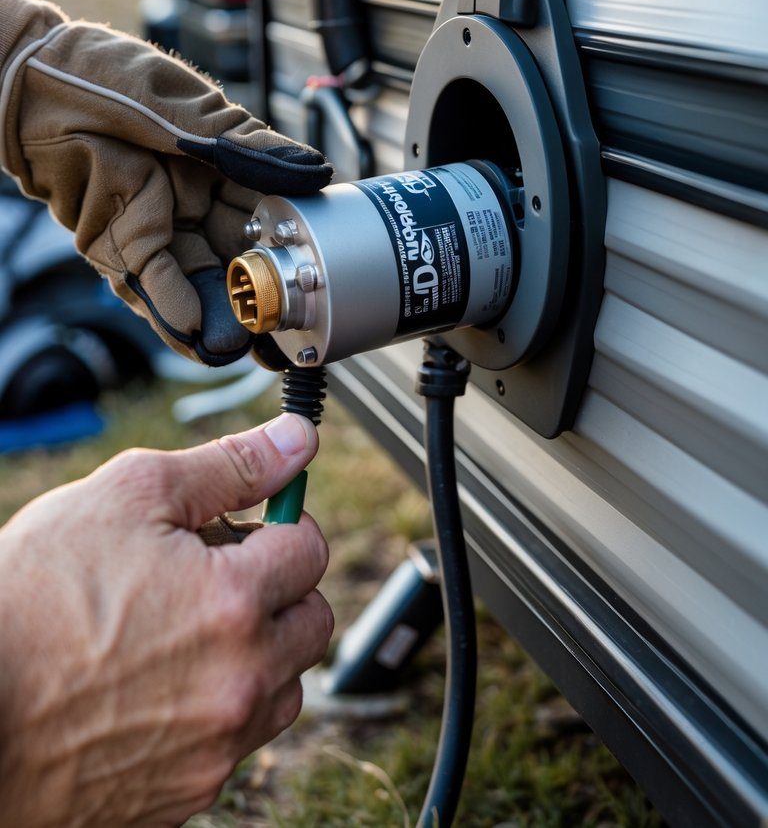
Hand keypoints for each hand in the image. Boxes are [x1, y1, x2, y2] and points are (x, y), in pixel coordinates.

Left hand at [0, 0, 332, 364]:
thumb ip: (249, 148)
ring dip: (220, 313)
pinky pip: (150, 280)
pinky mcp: (113, 240)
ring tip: (246, 346)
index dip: (291, 242)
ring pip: (195, 276)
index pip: (266, 209)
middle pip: (234, 252)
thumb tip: (313, 174)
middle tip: (287, 326)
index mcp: (218, 160)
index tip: (316, 270)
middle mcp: (189, 196)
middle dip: (260, 291)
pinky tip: (197, 330)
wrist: (33, 83)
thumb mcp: (191, 108)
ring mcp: (153, 220)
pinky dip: (172, 306)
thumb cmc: (106, 76)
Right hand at [0, 413, 332, 826]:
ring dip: (256, 653)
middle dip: (277, 589)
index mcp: (235, 602)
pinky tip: (157, 685)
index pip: (310, 547)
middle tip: (213, 574)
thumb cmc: (34, 599)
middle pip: (312, 621)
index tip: (240, 526)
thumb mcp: (127, 498)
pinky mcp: (187, 792)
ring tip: (182, 631)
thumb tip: (296, 441)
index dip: (276, 523)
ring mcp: (217, 746)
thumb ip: (228, 467)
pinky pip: (235, 744)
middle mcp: (242, 681)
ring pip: (282, 689)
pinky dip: (214, 710)